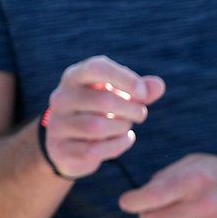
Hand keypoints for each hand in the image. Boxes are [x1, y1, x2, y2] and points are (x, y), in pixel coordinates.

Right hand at [41, 56, 164, 179]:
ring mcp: (58, 124)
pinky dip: (118, 145)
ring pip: (98, 127)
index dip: (124, 78)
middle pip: (103, 101)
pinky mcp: (61, 149)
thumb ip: (139, 90)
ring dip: (122, 128)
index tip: (142, 92)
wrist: (70, 144)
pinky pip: (95, 149)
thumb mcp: (119, 96)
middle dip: (131, 109)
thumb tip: (158, 85)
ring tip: (127, 126)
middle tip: (141, 114)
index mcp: (74, 77)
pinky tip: (126, 139)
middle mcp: (61, 98)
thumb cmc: (100, 111)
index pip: (96, 68)